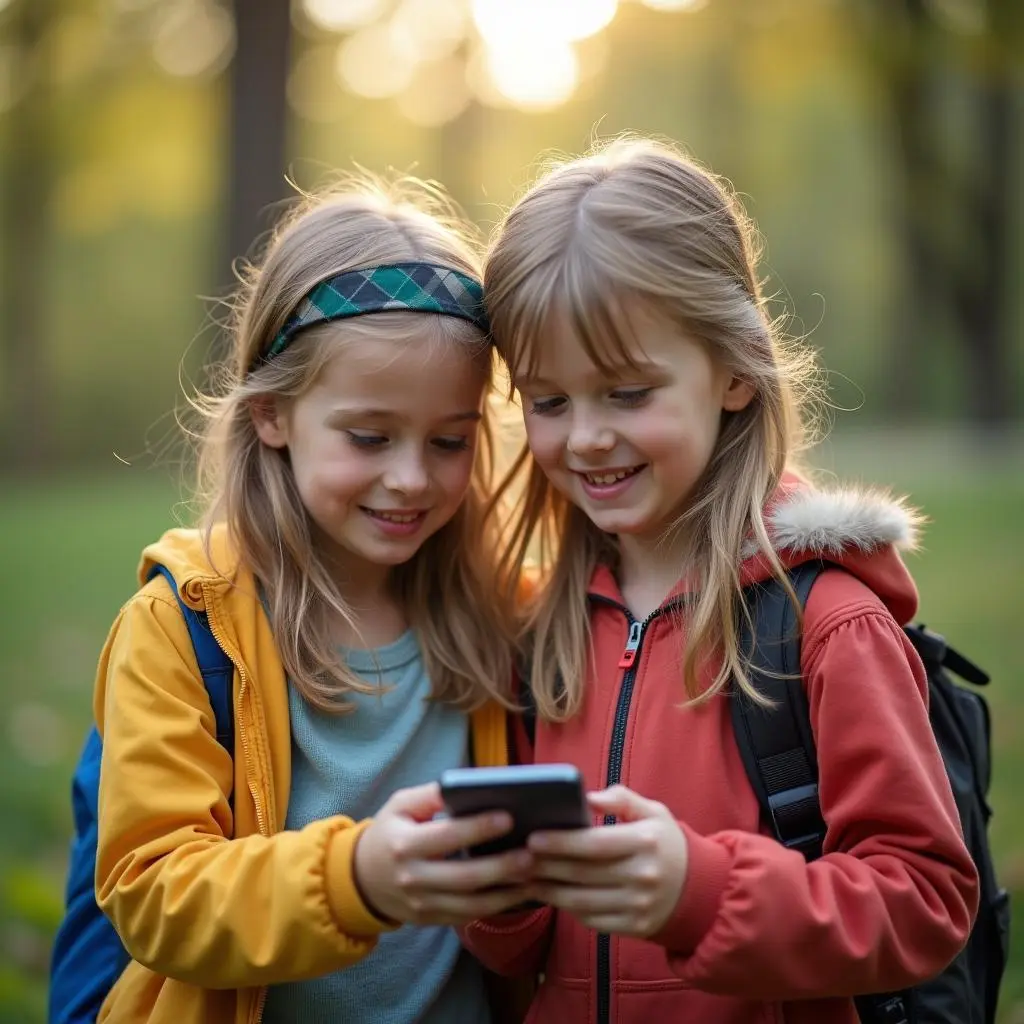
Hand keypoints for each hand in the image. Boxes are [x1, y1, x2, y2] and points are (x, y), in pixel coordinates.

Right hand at [354, 782, 533, 926]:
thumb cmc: (389, 833)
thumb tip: (464, 785)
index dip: (479, 828)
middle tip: (531, 854)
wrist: (361, 879)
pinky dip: (495, 907)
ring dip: (506, 894)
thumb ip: (430, 795)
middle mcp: (413, 878)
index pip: (448, 836)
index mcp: (405, 845)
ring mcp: (421, 904)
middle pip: (464, 877)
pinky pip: (467, 917)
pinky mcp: (430, 920)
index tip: (509, 817)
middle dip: (501, 867)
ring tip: (533, 877)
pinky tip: (517, 894)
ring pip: (470, 905)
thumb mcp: (400, 805)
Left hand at [526, 785, 687, 937]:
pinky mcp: (634, 927)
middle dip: (546, 866)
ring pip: (582, 901)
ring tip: (527, 876)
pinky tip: (552, 894)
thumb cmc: (665, 843)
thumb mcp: (653, 811)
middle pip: (583, 873)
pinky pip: (591, 920)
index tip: (533, 837)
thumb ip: (621, 799)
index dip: (561, 842)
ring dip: (549, 890)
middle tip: (519, 857)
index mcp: (646, 842)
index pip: (595, 844)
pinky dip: (567, 908)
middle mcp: (643, 876)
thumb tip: (586, 797)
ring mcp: (639, 906)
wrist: (699, 889)